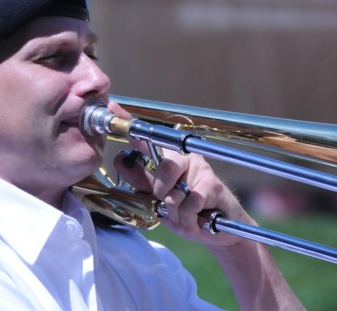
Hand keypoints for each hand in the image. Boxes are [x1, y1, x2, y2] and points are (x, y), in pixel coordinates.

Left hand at [107, 102, 252, 247]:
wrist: (223, 228)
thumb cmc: (190, 212)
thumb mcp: (160, 200)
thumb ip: (142, 182)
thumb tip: (121, 160)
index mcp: (170, 160)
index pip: (147, 139)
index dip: (130, 124)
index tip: (113, 108)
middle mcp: (185, 158)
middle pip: (164, 167)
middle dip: (162, 193)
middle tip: (170, 204)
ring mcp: (200, 169)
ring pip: (174, 193)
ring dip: (177, 213)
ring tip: (187, 216)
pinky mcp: (212, 185)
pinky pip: (189, 205)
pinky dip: (189, 220)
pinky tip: (197, 221)